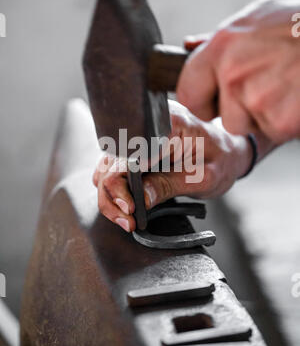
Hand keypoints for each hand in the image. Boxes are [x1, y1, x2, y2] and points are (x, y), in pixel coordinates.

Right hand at [93, 101, 252, 231]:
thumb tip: (141, 199)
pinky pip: (113, 171)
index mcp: (167, 124)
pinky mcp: (133, 151)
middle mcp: (146, 126)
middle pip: (111, 161)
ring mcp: (136, 137)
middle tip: (127, 221)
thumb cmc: (221, 161)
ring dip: (111, 197)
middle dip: (113, 196)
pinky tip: (128, 208)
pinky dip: (115, 192)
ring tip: (127, 220)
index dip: (121, 182)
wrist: (226, 153)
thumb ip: (172, 185)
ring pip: (107, 168)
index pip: (128, 153)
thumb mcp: (204, 177)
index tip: (131, 208)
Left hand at [177, 0, 299, 143]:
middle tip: (269, 87)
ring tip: (287, 86)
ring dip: (267, 116)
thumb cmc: (299, 20)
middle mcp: (233, 73)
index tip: (216, 101)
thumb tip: (190, 46)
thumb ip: (221, 41)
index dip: (204, 102)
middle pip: (224, 118)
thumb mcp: (255, 19)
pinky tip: (298, 95)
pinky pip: (276, 130)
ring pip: (250, 126)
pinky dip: (289, 120)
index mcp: (222, 47)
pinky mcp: (281, 120)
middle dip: (243, 112)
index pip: (188, 94)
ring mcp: (257, 98)